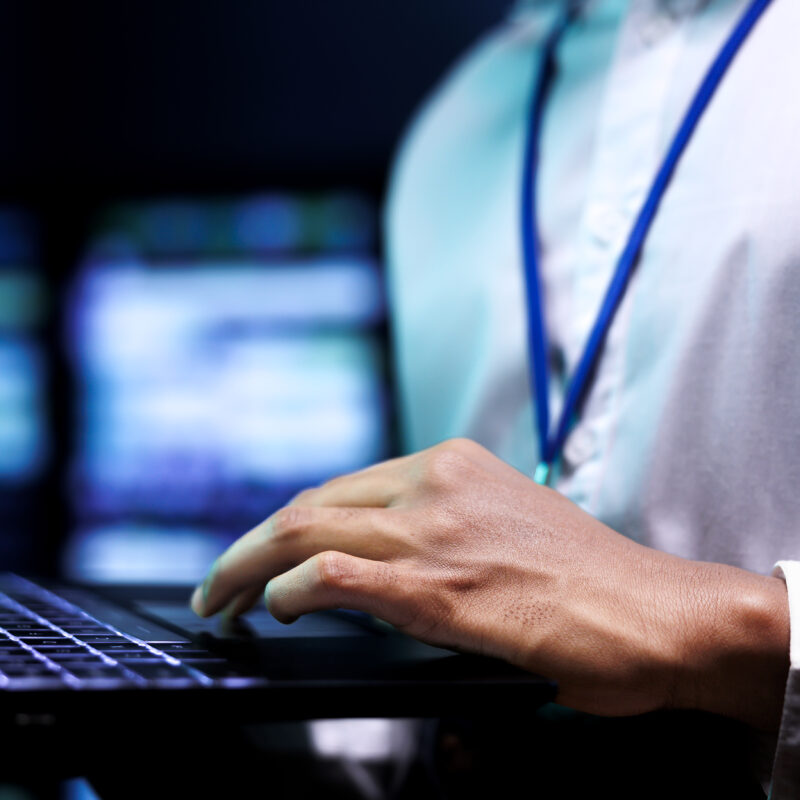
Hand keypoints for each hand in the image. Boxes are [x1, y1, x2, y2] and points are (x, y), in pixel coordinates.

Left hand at [191, 438, 789, 727]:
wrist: (653, 612)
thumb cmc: (587, 582)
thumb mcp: (503, 527)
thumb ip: (439, 530)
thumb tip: (378, 567)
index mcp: (451, 464)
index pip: (341, 488)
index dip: (288, 524)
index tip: (263, 554)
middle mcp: (436, 482)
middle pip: (310, 502)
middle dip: (249, 545)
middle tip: (219, 583)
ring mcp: (433, 530)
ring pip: (305, 528)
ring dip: (248, 567)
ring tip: (223, 600)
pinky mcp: (435, 585)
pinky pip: (331, 573)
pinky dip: (290, 589)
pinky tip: (278, 610)